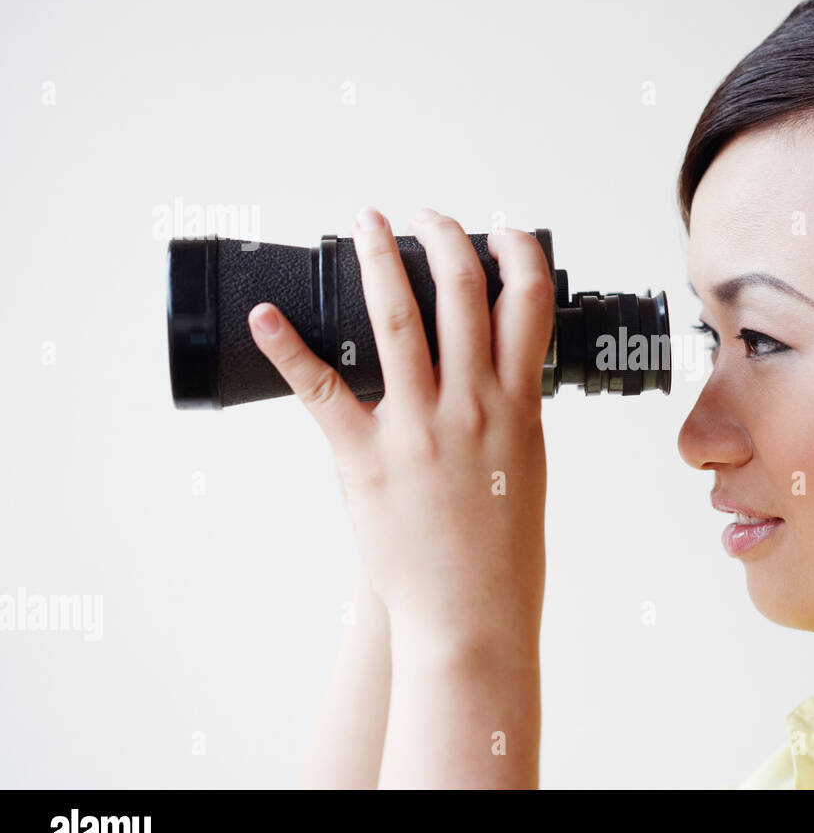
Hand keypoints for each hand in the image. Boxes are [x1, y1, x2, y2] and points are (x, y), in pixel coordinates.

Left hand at [249, 206, 552, 656]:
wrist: (472, 616)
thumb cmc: (504, 553)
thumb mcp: (526, 468)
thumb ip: (510, 413)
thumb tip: (497, 371)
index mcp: (519, 409)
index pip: (527, 305)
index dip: (517, 254)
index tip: (501, 232)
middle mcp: (472, 407)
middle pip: (460, 293)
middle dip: (444, 238)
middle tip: (427, 216)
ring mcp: (418, 429)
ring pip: (396, 321)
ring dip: (378, 261)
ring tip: (367, 225)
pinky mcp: (367, 458)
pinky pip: (322, 391)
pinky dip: (289, 348)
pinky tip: (267, 314)